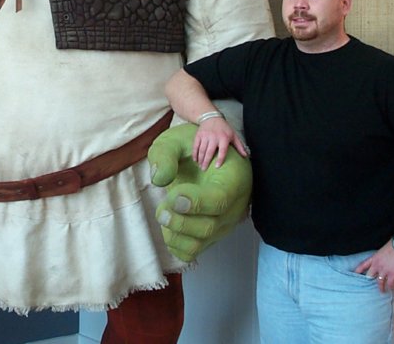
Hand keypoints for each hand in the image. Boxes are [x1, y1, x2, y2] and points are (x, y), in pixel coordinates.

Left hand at [148, 123, 251, 262]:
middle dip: (180, 221)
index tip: (174, 196)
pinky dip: (174, 243)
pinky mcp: (209, 236)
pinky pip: (191, 251)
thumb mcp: (175, 140)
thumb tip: (160, 179)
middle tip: (161, 208)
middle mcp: (234, 205)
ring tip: (163, 211)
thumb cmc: (189, 148)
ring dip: (174, 234)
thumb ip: (165, 154)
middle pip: (210, 226)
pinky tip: (168, 224)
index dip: (196, 202)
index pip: (220, 199)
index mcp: (233, 177)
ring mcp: (222, 223)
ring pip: (200, 242)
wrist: (197, 158)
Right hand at [193, 116, 248, 169]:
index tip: (217, 167)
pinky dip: (195, 153)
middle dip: (206, 161)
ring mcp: (205, 136)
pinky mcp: (198, 135)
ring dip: (200, 159)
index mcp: (224, 138)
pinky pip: (195, 146)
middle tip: (204, 170)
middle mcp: (214, 137)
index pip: (222, 150)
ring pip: (201, 149)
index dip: (220, 159)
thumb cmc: (224, 128)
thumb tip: (246, 156)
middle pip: (209, 151)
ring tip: (200, 166)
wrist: (211, 117)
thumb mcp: (233, 135)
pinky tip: (195, 160)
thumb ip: (239, 146)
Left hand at [354, 244, 393, 292]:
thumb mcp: (383, 251)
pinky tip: (392, 289)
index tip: (354, 274)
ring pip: (379, 282)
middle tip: (368, 286)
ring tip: (382, 291)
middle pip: (369, 275)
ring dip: (381, 288)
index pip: (363, 265)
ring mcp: (384, 270)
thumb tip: (384, 261)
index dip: (358, 270)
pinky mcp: (393, 273)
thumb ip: (381, 257)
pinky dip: (391, 287)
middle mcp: (377, 265)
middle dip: (369, 281)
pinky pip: (390, 283)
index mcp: (374, 258)